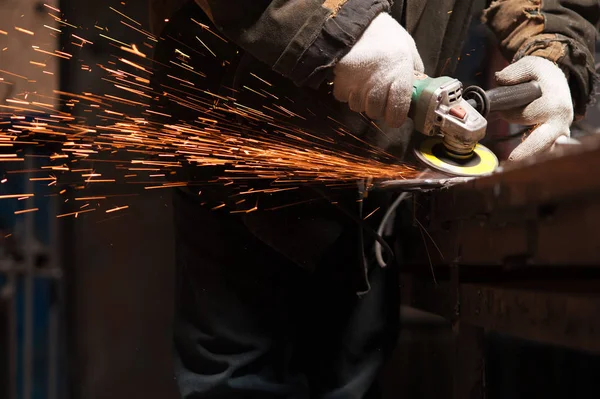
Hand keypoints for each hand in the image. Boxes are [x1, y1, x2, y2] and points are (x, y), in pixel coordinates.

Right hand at [333, 13, 423, 127]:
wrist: (356, 22)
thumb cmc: (385, 34)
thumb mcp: (408, 48)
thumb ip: (414, 69)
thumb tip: (416, 88)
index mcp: (400, 76)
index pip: (397, 113)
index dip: (395, 117)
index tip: (394, 114)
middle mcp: (379, 84)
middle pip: (375, 113)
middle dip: (376, 108)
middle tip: (377, 95)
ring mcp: (358, 85)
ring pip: (358, 107)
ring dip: (360, 100)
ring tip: (363, 85)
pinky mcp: (341, 82)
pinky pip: (343, 97)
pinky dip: (345, 92)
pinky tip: (351, 79)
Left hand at [495, 56, 573, 160]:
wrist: (557, 80)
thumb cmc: (541, 75)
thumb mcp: (529, 66)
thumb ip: (513, 73)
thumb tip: (499, 80)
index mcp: (553, 103)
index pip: (526, 115)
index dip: (509, 114)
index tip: (500, 111)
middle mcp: (561, 120)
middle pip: (543, 140)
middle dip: (527, 151)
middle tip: (512, 160)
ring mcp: (561, 131)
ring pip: (546, 149)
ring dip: (530, 155)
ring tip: (514, 161)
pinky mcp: (558, 138)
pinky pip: (547, 151)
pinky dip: (535, 155)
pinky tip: (522, 159)